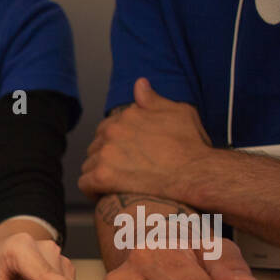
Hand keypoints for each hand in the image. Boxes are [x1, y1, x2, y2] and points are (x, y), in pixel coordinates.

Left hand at [79, 78, 212, 200]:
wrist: (195, 174)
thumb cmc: (191, 146)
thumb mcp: (178, 112)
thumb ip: (154, 100)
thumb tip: (139, 84)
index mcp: (127, 115)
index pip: (107, 128)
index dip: (116, 144)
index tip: (127, 156)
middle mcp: (113, 130)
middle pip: (96, 146)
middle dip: (106, 158)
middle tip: (124, 172)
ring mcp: (105, 153)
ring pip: (89, 165)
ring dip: (99, 175)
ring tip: (117, 185)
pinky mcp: (102, 176)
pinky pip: (84, 184)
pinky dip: (93, 191)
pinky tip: (106, 195)